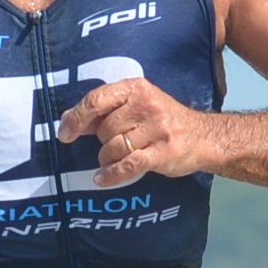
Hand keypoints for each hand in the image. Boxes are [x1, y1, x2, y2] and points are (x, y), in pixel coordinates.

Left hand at [61, 75, 214, 186]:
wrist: (203, 137)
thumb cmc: (163, 121)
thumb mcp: (136, 106)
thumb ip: (103, 111)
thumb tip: (67, 120)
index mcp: (136, 88)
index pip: (96, 99)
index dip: (76, 118)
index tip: (64, 133)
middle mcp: (146, 105)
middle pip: (104, 128)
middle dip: (102, 141)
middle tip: (115, 143)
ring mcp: (156, 129)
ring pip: (112, 148)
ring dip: (107, 159)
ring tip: (116, 159)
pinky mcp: (162, 152)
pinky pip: (126, 166)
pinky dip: (111, 175)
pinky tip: (102, 179)